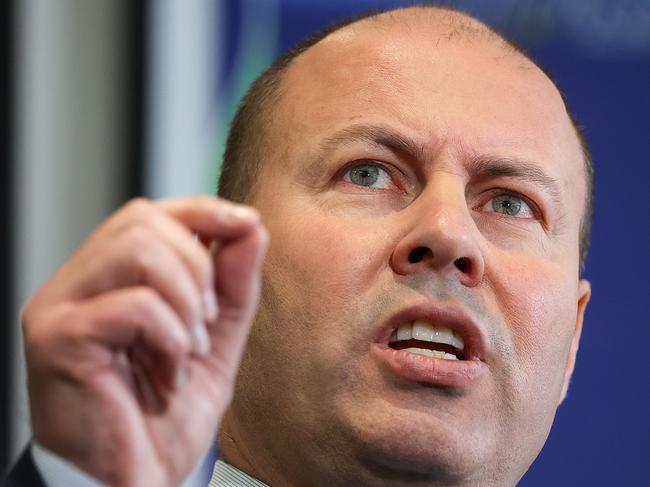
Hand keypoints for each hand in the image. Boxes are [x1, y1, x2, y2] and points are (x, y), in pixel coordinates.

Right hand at [22, 196, 267, 486]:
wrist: (129, 486)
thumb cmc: (161, 422)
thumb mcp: (212, 343)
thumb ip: (232, 287)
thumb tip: (249, 227)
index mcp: (108, 281)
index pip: (151, 214)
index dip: (203, 210)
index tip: (246, 224)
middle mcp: (75, 285)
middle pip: (143, 220)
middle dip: (198, 266)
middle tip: (204, 323)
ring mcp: (59, 307)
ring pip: (138, 250)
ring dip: (185, 300)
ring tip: (188, 350)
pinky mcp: (57, 338)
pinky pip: (135, 306)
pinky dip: (171, 339)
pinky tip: (168, 376)